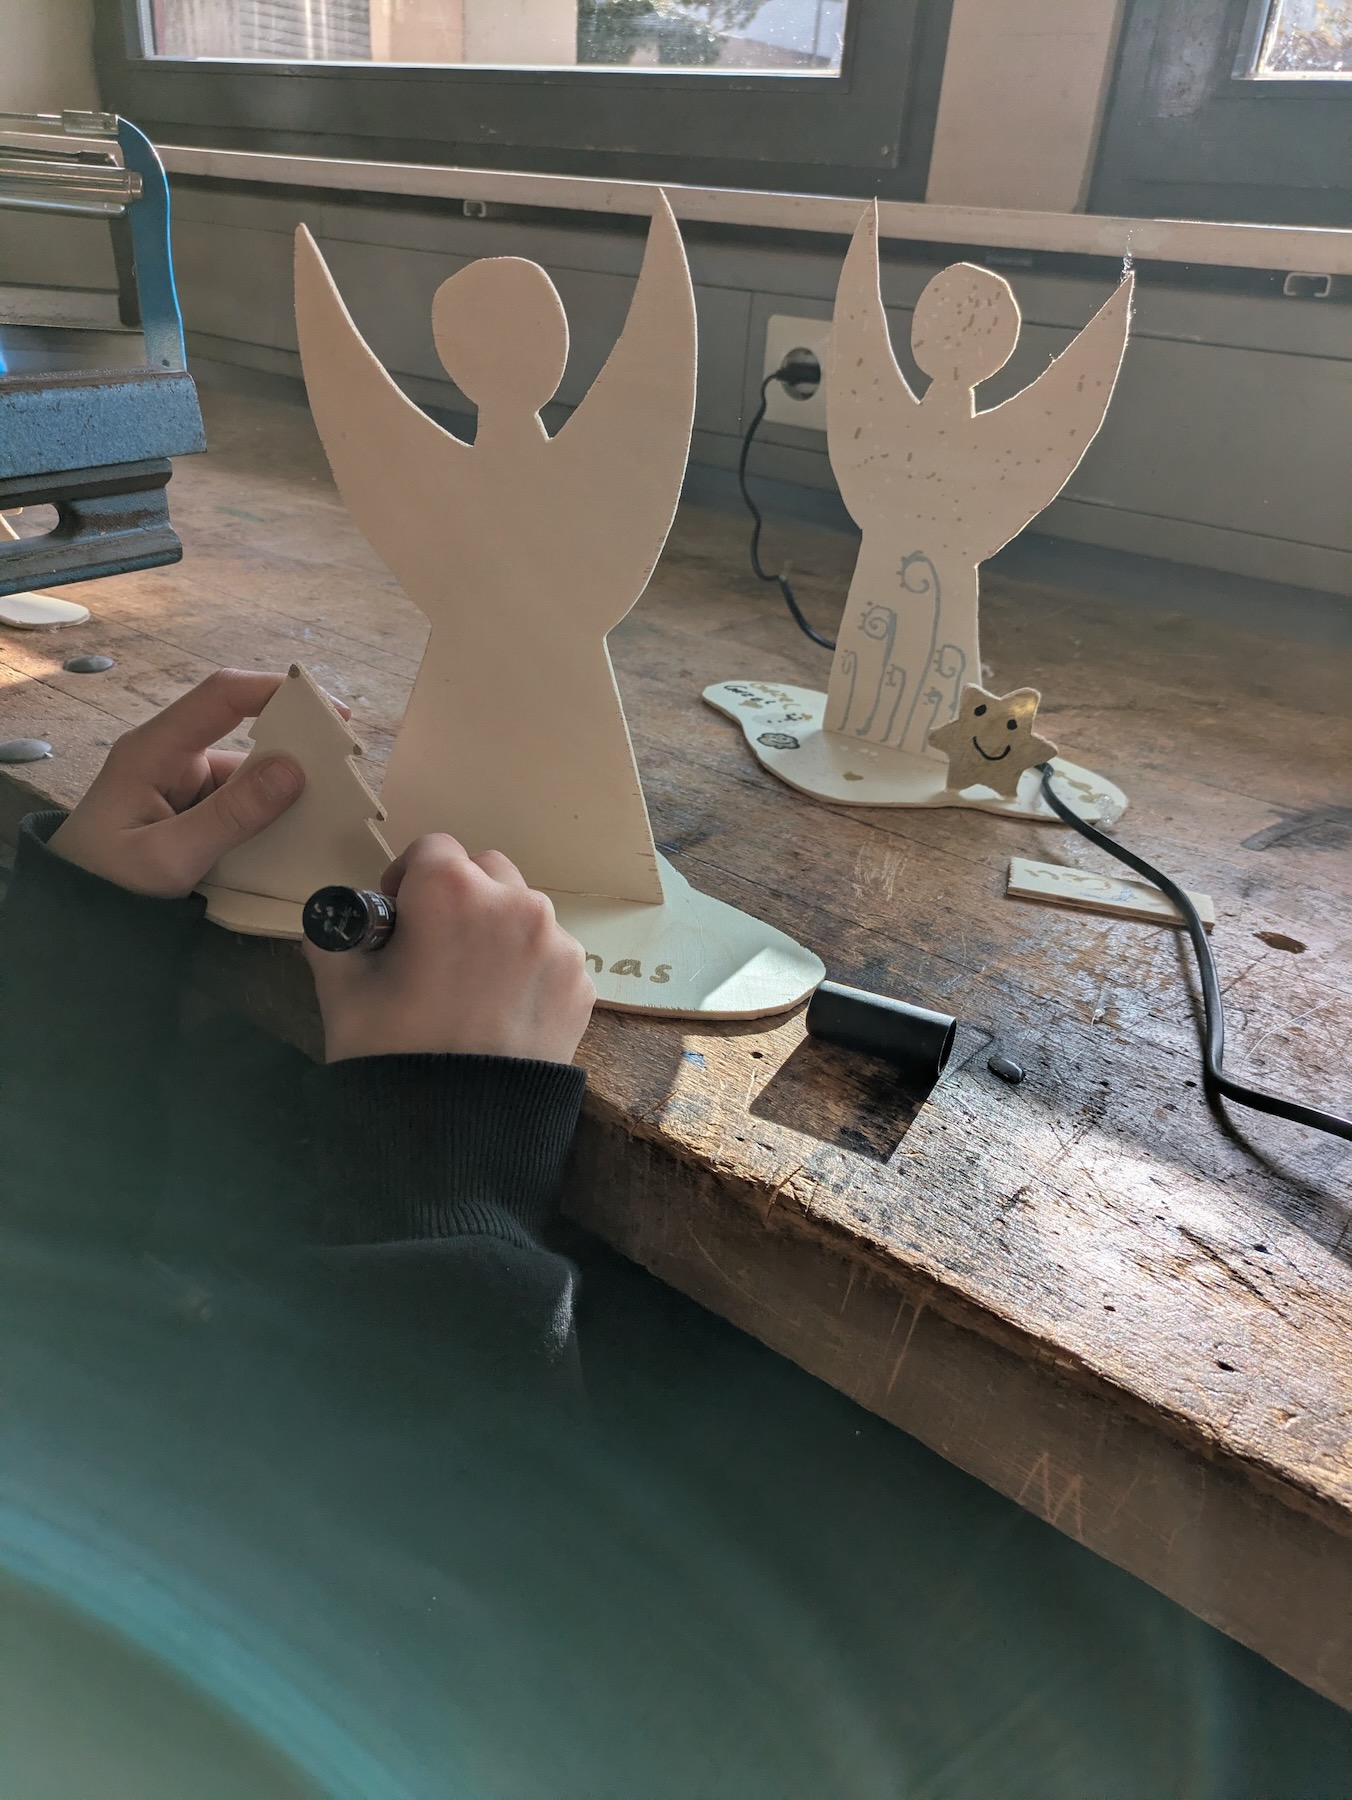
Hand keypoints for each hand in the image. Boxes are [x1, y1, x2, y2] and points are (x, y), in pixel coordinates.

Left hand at [49, 670, 312, 897]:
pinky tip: (299, 833)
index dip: (276, 692)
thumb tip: (294, 771)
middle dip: (294, 748)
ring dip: (286, 790)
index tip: (331, 714)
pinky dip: (271, 813)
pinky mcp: (193, 808)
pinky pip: (242, 800)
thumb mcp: (170, 857)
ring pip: (248, 773)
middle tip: (344, 773)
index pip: (221, 696)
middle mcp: (171, 755)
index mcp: (154, 750)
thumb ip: (232, 816)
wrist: (75, 921)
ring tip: (331, 811)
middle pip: (243, 733)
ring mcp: (182, 782)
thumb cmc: (109, 885)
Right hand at [305, 835, 594, 1065]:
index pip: (431, 849)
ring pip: (524, 910)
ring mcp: (555, 944)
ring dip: (497, 929)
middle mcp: (514, 903)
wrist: (456, 1136)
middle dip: (459, 896)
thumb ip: (336, 936)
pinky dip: (527, 967)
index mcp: (450, 890)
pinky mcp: (580, 983)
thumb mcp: (341, 990)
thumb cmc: (392, 1056)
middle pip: (486, 870)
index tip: (398, 917)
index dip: (407, 879)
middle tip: (434, 948)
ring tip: (470, 984)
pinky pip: (550, 954)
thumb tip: (341, 920)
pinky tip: (500, 1010)